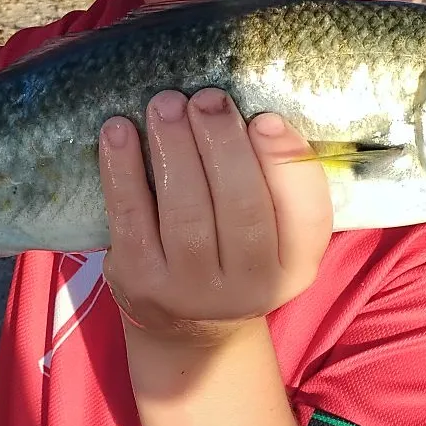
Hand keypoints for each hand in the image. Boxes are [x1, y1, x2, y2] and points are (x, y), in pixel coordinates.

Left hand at [97, 88, 332, 345]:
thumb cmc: (235, 255)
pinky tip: (118, 130)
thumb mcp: (276, 233)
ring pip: (186, 211)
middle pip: (242, 209)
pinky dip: (122, 168)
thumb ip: (280, 182)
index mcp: (295, 266)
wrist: (189, 328)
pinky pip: (131, 216)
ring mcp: (190, 290)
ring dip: (174, 148)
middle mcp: (250, 288)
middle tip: (207, 98)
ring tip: (165, 103)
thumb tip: (262, 120)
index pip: (306, 215)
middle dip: (222, 144)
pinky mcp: (139, 281)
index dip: (287, 164)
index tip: (266, 118)